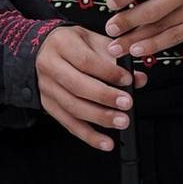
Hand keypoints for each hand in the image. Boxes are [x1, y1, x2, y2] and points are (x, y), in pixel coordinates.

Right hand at [35, 25, 146, 152]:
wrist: (43, 50)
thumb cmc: (71, 44)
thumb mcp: (94, 41)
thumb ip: (117, 58)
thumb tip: (139, 78)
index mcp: (62, 44)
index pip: (85, 61)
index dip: (108, 72)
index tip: (128, 79)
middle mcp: (50, 66)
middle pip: (78, 86)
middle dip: (105, 97)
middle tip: (127, 103)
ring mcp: (47, 88)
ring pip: (73, 107)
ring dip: (99, 118)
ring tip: (121, 121)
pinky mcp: (49, 105)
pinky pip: (69, 124)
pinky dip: (89, 135)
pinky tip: (105, 142)